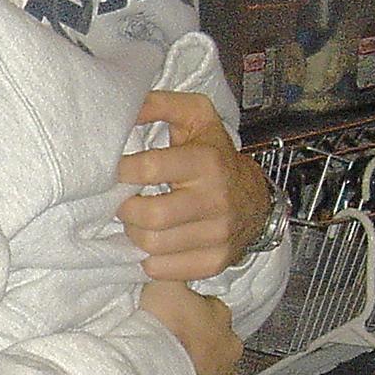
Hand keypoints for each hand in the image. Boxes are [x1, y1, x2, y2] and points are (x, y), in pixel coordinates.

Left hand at [118, 88, 274, 281]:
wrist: (256, 198)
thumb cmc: (214, 153)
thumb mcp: (196, 117)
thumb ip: (160, 104)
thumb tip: (126, 107)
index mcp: (207, 161)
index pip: (151, 168)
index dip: (124, 170)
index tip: (118, 171)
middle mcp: (216, 200)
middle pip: (150, 216)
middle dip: (126, 209)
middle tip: (125, 202)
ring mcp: (218, 235)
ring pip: (152, 246)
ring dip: (135, 234)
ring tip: (138, 221)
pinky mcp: (215, 261)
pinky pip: (163, 270)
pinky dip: (149, 258)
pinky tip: (153, 241)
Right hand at [140, 280, 240, 374]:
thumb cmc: (158, 331)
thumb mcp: (162, 285)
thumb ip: (171, 273)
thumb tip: (173, 262)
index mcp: (218, 316)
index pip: (209, 311)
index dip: (189, 318)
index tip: (171, 324)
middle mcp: (231, 348)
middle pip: (218, 346)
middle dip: (199, 350)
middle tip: (171, 354)